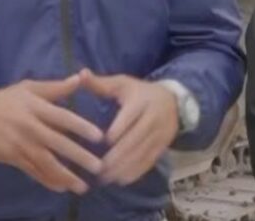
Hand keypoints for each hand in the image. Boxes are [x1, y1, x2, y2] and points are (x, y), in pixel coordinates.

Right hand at [0, 74, 103, 193]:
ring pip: (46, 162)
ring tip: (82, 185)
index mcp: (36, 107)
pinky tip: (61, 188)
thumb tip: (80, 78)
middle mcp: (30, 127)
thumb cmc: (6, 99)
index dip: (81, 127)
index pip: (62, 118)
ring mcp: (20, 145)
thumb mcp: (30, 88)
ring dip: (65, 175)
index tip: (99, 137)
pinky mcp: (12, 158)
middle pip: (57, 143)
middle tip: (98, 167)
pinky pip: (32, 171)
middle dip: (78, 156)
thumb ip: (56, 87)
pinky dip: (47, 181)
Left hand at [80, 69, 178, 184]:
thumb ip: (100, 83)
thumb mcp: (122, 83)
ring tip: (105, 178)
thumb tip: (80, 73)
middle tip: (99, 169)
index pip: (130, 117)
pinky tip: (121, 180)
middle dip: (118, 156)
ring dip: (124, 167)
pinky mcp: (163, 146)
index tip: (104, 142)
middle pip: (136, 139)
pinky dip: (136, 172)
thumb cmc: (140, 92)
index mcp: (141, 100)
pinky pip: (150, 161)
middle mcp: (153, 117)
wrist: (173, 101)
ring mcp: (160, 133)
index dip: (118, 129)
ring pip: (143, 153)